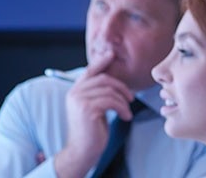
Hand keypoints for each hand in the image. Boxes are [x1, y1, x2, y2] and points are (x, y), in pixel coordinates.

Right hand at [53, 48, 134, 177]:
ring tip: (127, 111)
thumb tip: (111, 81)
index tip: (111, 54)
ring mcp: (79, 100)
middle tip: (131, 97)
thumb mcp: (93, 108)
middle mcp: (74, 93)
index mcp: (74, 91)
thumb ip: (97, 94)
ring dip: (122, 100)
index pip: (89, 71)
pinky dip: (122, 108)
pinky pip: (111, 101)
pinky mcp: (87, 109)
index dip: (101, 61)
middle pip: (102, 79)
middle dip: (120, 86)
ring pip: (109, 90)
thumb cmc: (91, 131)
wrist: (82, 151)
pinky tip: (125, 117)